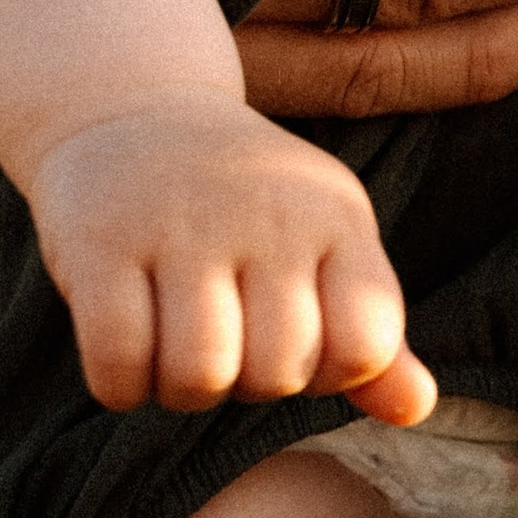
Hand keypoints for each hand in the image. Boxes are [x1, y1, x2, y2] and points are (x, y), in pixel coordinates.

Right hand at [26, 96, 436, 422]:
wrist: (128, 107)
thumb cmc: (244, 208)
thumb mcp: (323, 247)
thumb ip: (369, 333)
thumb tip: (416, 410)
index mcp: (337, 218)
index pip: (367, 344)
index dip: (329, 373)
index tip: (294, 342)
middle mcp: (268, 214)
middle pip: (279, 372)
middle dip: (249, 386)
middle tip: (224, 343)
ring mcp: (182, 222)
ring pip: (200, 375)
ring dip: (183, 391)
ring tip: (175, 353)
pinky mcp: (100, 239)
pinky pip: (118, 363)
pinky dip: (121, 386)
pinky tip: (126, 356)